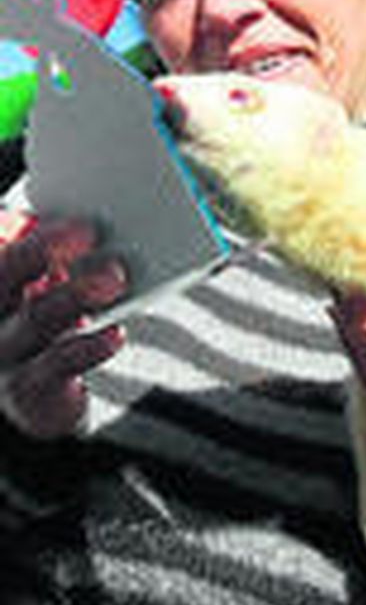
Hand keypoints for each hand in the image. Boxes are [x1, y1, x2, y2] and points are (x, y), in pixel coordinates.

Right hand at [0, 213, 126, 439]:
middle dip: (42, 248)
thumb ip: (59, 250)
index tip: (46, 211)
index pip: (1, 249)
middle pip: (5, 272)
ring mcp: (3, 351)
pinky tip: (115, 334)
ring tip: (116, 275)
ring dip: (80, 292)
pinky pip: (55, 364)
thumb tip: (102, 222)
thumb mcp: (46, 280)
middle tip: (88, 230)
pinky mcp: (28, 388)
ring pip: (37, 316)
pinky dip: (88, 346)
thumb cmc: (48, 318)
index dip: (19, 229)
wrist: (39, 394)